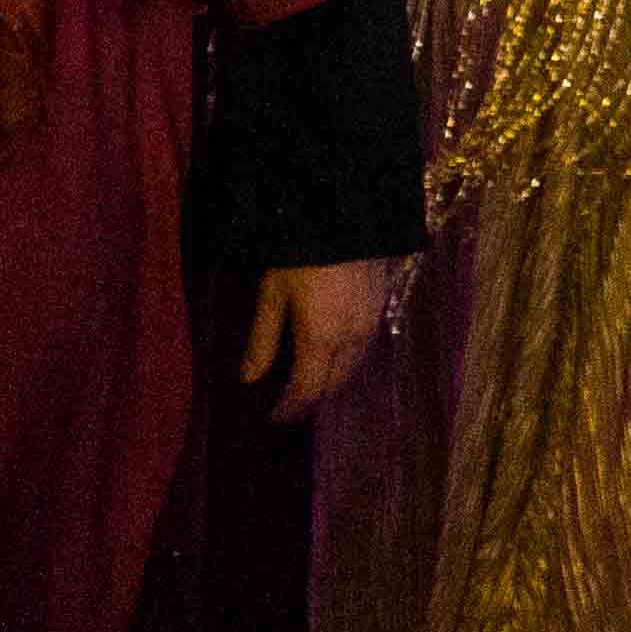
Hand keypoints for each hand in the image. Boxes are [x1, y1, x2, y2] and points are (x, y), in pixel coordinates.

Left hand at [237, 258, 396, 419]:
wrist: (348, 214)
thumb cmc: (302, 255)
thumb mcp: (273, 295)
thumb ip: (262, 341)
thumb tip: (248, 379)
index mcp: (321, 340)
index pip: (307, 391)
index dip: (290, 409)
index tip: (274, 417)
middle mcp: (351, 339)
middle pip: (334, 384)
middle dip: (312, 399)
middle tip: (291, 405)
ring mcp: (371, 322)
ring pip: (352, 367)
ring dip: (332, 380)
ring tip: (311, 381)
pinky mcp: (382, 305)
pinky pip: (364, 347)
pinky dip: (347, 360)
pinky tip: (334, 352)